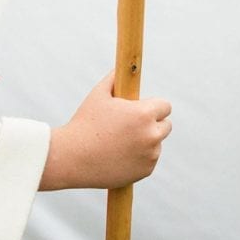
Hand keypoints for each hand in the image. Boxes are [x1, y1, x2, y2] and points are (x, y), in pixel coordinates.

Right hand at [40, 73, 171, 191]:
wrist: (74, 158)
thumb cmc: (85, 122)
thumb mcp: (98, 95)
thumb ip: (114, 79)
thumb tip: (121, 68)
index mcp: (143, 114)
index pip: (165, 106)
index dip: (154, 105)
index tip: (144, 106)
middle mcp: (151, 135)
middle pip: (166, 125)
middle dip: (153, 122)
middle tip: (132, 123)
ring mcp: (150, 155)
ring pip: (156, 143)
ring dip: (145, 141)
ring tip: (119, 140)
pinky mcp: (145, 171)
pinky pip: (148, 160)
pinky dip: (139, 157)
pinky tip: (118, 154)